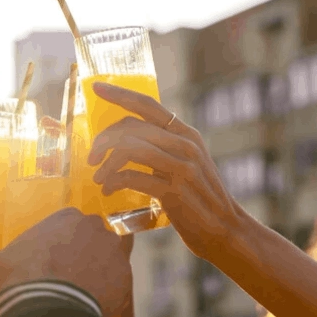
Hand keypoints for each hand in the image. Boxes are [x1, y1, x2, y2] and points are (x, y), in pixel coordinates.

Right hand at [0, 208, 132, 316]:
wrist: (44, 309)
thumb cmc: (15, 279)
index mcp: (67, 217)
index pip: (69, 225)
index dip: (60, 244)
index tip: (51, 260)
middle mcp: (96, 228)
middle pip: (92, 240)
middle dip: (83, 255)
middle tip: (67, 277)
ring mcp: (114, 253)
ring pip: (109, 260)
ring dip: (98, 272)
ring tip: (81, 292)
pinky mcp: (125, 279)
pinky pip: (118, 285)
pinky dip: (108, 294)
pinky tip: (92, 304)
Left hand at [87, 82, 246, 259]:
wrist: (224, 229)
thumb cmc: (197, 199)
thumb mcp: (185, 164)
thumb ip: (164, 149)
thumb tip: (127, 139)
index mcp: (186, 134)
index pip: (148, 104)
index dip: (120, 93)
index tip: (96, 86)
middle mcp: (185, 145)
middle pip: (131, 127)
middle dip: (104, 140)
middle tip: (92, 159)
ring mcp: (181, 167)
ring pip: (129, 149)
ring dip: (107, 163)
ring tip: (98, 178)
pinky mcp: (174, 191)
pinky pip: (133, 177)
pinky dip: (114, 182)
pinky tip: (108, 191)